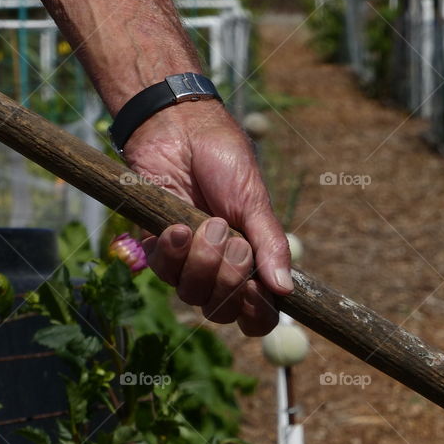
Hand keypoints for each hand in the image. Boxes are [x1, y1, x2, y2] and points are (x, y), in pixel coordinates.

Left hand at [123, 100, 289, 335]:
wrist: (179, 130)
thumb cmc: (223, 160)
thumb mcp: (254, 202)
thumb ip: (271, 245)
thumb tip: (286, 289)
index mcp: (251, 261)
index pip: (256, 313)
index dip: (257, 314)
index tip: (256, 292)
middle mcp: (218, 269)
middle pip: (222, 311)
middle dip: (229, 279)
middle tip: (233, 239)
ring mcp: (187, 262)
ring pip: (191, 295)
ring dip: (202, 262)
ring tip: (208, 223)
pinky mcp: (157, 248)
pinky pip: (163, 272)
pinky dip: (173, 251)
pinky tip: (178, 225)